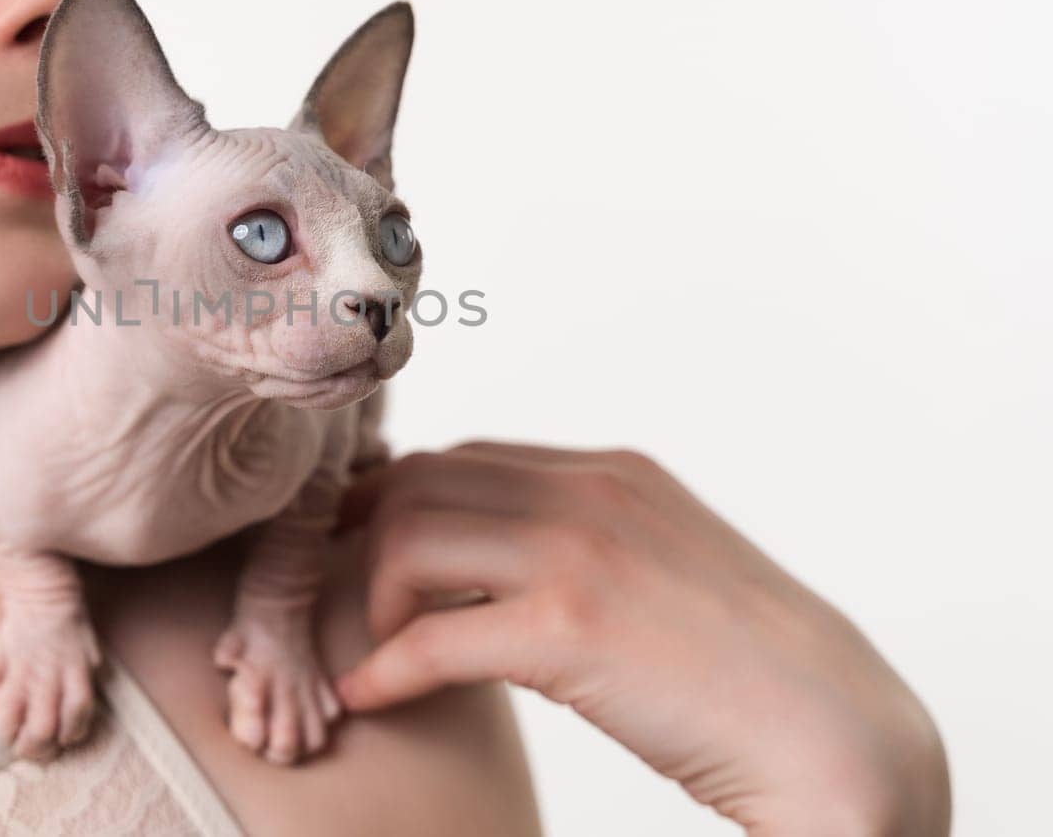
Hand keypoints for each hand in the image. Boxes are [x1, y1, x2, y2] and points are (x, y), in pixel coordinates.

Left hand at [331, 442, 950, 836]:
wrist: (836, 730)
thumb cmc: (746, 665)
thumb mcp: (662, 563)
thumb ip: (585, 539)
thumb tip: (498, 558)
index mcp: (612, 471)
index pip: (463, 456)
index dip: (397, 501)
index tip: (362, 546)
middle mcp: (589, 492)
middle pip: (418, 483)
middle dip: (364, 538)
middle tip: (351, 596)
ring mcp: (580, 552)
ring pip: (407, 540)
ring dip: (373, 599)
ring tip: (384, 649)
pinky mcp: (570, 630)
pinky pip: (431, 638)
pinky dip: (385, 669)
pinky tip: (369, 696)